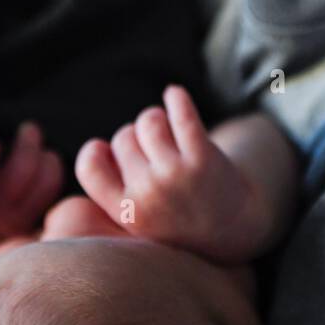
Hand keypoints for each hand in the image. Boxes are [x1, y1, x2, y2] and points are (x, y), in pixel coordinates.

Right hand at [75, 86, 268, 262]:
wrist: (235, 228)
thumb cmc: (179, 218)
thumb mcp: (139, 223)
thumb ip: (111, 198)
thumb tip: (93, 154)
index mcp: (126, 211)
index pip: (89, 166)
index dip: (95, 151)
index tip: (109, 150)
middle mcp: (147, 194)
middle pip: (123, 138)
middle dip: (137, 137)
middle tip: (156, 151)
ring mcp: (175, 175)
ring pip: (149, 121)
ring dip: (158, 120)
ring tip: (170, 133)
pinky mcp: (203, 157)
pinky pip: (180, 111)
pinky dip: (176, 97)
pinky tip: (175, 96)